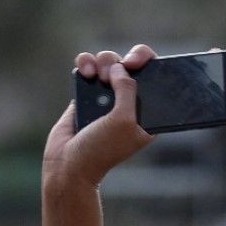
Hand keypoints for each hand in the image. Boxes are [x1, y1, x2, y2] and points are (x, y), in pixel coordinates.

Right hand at [43, 48, 156, 190]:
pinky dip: (86, 64)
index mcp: (148, 113)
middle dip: (124, 60)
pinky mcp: (87, 94)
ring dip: (103, 61)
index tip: (136, 62)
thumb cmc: (101, 149)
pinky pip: (89, 67)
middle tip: (117, 69)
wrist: (68, 164)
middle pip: (132, 65)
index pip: (157, 79)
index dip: (150, 63)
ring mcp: (108, 98)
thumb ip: (128, 89)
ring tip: (95, 75)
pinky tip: (85, 72)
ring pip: (109, 63)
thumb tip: (120, 67)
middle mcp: (129, 103)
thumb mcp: (124, 120)